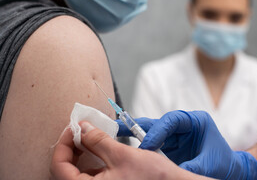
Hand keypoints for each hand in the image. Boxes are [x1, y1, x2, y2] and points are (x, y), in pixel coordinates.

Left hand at [51, 121, 205, 179]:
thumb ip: (98, 140)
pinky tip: (100, 147)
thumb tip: (82, 128)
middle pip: (65, 171)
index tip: (73, 127)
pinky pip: (91, 175)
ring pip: (78, 173)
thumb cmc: (153, 178)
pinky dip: (92, 160)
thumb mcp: (122, 154)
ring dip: (81, 152)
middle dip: (71, 146)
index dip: (63, 143)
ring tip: (90, 135)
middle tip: (80, 129)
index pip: (59, 167)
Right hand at [117, 111, 256, 179]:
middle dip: (138, 126)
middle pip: (158, 122)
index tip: (147, 146)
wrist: (230, 170)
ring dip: (136, 135)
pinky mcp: (170, 145)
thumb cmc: (223, 164)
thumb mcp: (207, 165)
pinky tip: (127, 148)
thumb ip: (187, 167)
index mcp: (196, 121)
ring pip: (152, 131)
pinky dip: (140, 146)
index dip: (157, 131)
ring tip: (116, 135)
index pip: (172, 120)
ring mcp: (176, 134)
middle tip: (118, 129)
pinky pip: (153, 143)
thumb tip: (167, 172)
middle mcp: (183, 125)